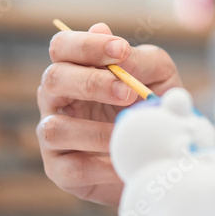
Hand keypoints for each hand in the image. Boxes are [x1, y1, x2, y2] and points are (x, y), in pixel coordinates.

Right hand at [36, 22, 182, 205]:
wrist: (161, 152)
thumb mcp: (158, 76)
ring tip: (128, 133)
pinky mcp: (61, 171)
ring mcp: (54, 136)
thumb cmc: (153, 105)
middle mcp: (57, 98)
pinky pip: (72, 168)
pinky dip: (102, 165)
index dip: (87, 45)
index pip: (62, 46)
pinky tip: (124, 160)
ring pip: (55, 128)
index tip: (120, 50)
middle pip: (53, 80)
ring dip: (96, 131)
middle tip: (128, 92)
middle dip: (91, 83)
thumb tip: (114, 47)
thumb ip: (139, 60)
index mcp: (76, 68)